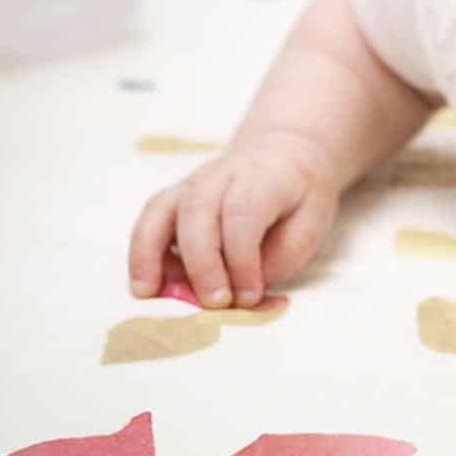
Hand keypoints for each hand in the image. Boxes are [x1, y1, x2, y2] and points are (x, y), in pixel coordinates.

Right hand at [127, 130, 339, 308]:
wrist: (284, 151)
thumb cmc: (300, 194)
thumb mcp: (313, 222)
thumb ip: (283, 254)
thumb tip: (244, 289)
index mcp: (260, 178)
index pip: (242, 214)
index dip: (242, 259)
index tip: (250, 295)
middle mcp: (220, 176)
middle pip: (197, 212)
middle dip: (201, 263)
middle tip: (214, 303)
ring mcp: (192, 184)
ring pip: (160, 211)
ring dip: (149, 254)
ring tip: (147, 293)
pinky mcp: (176, 197)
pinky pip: (150, 219)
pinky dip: (141, 252)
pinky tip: (147, 283)